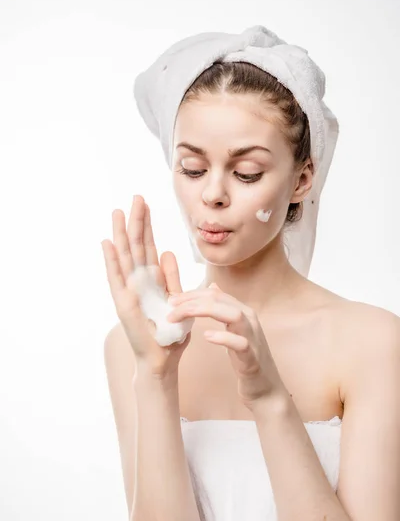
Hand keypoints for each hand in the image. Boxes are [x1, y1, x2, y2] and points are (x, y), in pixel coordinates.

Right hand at [101, 195, 190, 378]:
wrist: (163, 359)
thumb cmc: (171, 332)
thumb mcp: (178, 299)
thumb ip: (173, 276)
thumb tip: (168, 251)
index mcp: (152, 279)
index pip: (149, 245)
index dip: (147, 225)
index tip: (145, 204)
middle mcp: (138, 281)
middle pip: (136, 245)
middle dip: (136, 221)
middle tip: (136, 197)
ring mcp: (129, 290)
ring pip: (124, 256)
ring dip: (121, 234)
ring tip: (118, 212)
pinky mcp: (123, 303)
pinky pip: (116, 278)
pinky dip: (111, 260)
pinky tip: (107, 242)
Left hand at [167, 283, 285, 408]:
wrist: (264, 387)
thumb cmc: (246, 358)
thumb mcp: (233, 329)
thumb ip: (223, 308)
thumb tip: (212, 286)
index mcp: (242, 311)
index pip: (215, 293)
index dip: (192, 294)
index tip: (172, 300)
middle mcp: (249, 319)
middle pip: (220, 300)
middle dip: (192, 301)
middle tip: (170, 308)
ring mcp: (252, 337)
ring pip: (233, 314)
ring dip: (204, 311)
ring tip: (182, 317)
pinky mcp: (253, 357)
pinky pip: (240, 343)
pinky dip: (223, 337)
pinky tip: (206, 336)